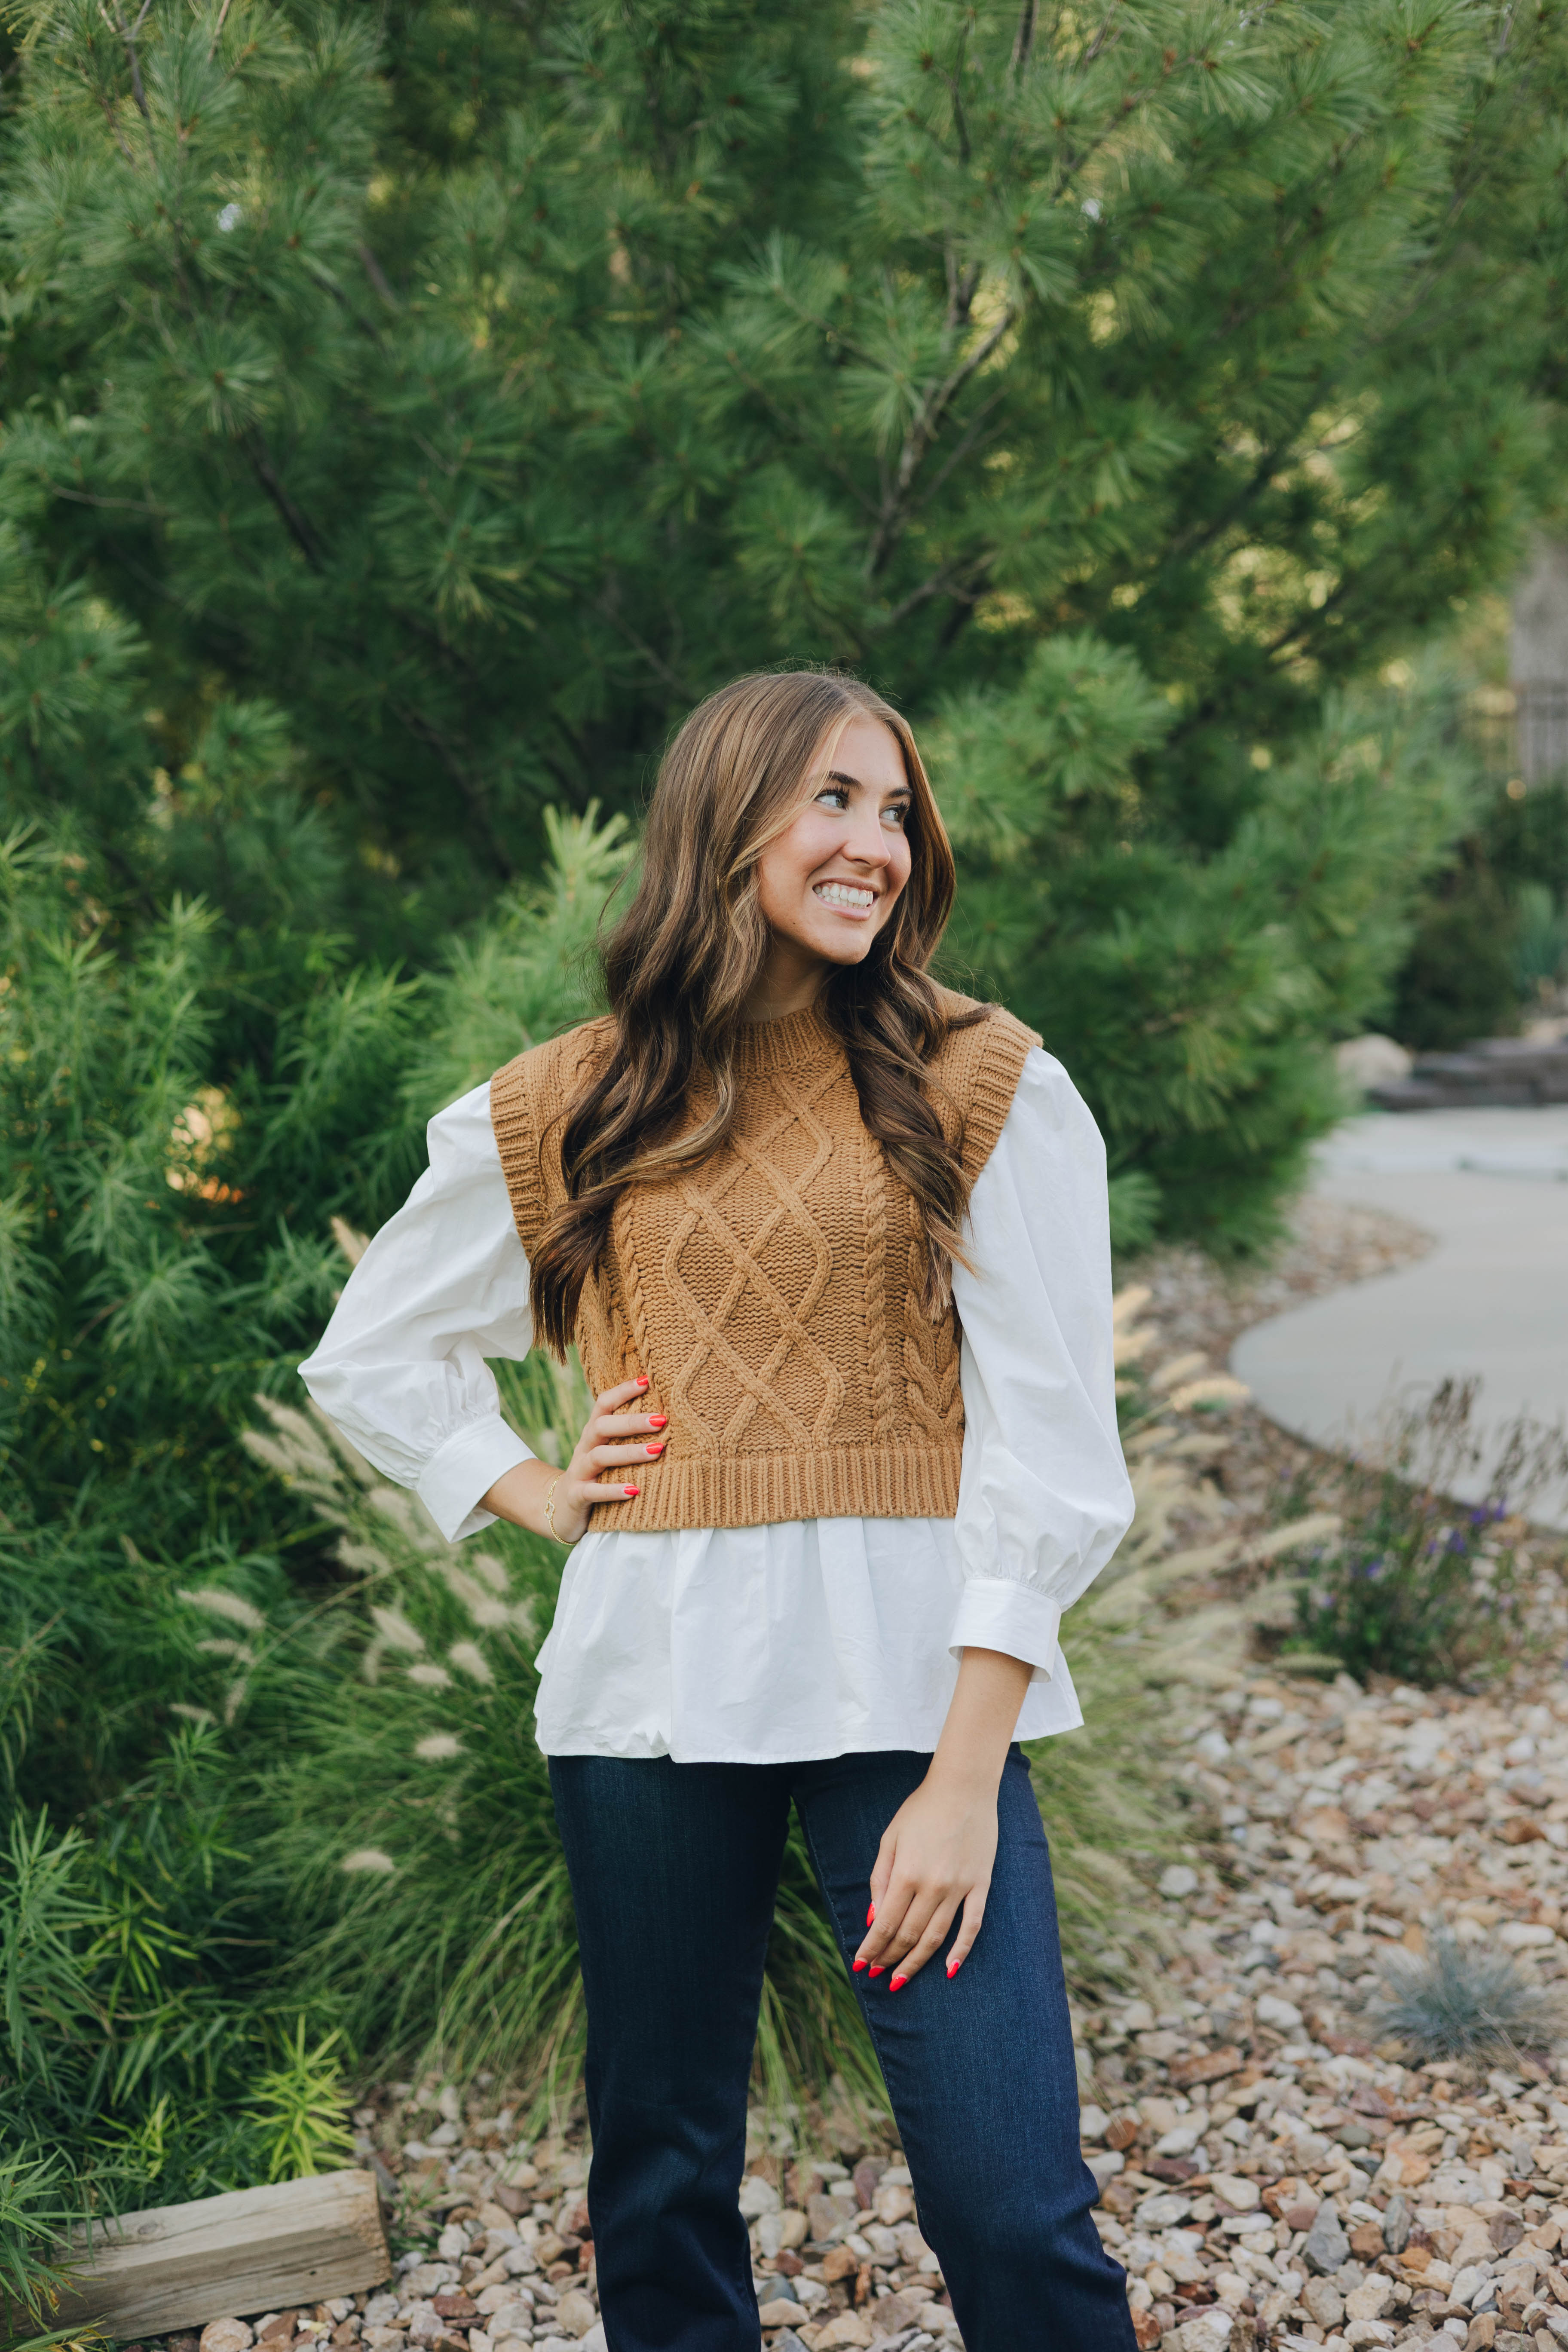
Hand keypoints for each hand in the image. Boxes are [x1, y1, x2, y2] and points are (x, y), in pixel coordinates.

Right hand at [478, 1375, 666, 1543]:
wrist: (560, 1509)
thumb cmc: (597, 1475)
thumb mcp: (609, 1451)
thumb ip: (627, 1435)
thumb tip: (667, 1416)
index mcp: (593, 1433)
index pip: (603, 1404)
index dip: (622, 1390)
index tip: (647, 1380)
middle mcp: (584, 1447)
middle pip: (602, 1426)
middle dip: (632, 1421)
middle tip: (662, 1419)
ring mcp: (579, 1471)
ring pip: (599, 1456)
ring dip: (629, 1453)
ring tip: (657, 1451)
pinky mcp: (577, 1496)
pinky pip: (594, 1492)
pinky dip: (613, 1490)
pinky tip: (635, 1490)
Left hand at [851, 1645, 1031, 1987]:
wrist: (964, 1786)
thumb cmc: (921, 1809)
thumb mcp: (890, 1838)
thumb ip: (880, 1879)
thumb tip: (873, 1918)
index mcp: (906, 1873)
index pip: (885, 1924)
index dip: (872, 1947)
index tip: (861, 1963)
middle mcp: (932, 1886)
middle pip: (908, 1935)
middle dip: (889, 1958)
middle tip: (877, 1974)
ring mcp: (959, 1888)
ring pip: (936, 1937)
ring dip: (916, 1962)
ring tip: (900, 1980)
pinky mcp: (980, 1885)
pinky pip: (972, 1926)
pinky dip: (960, 1951)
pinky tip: (948, 1969)